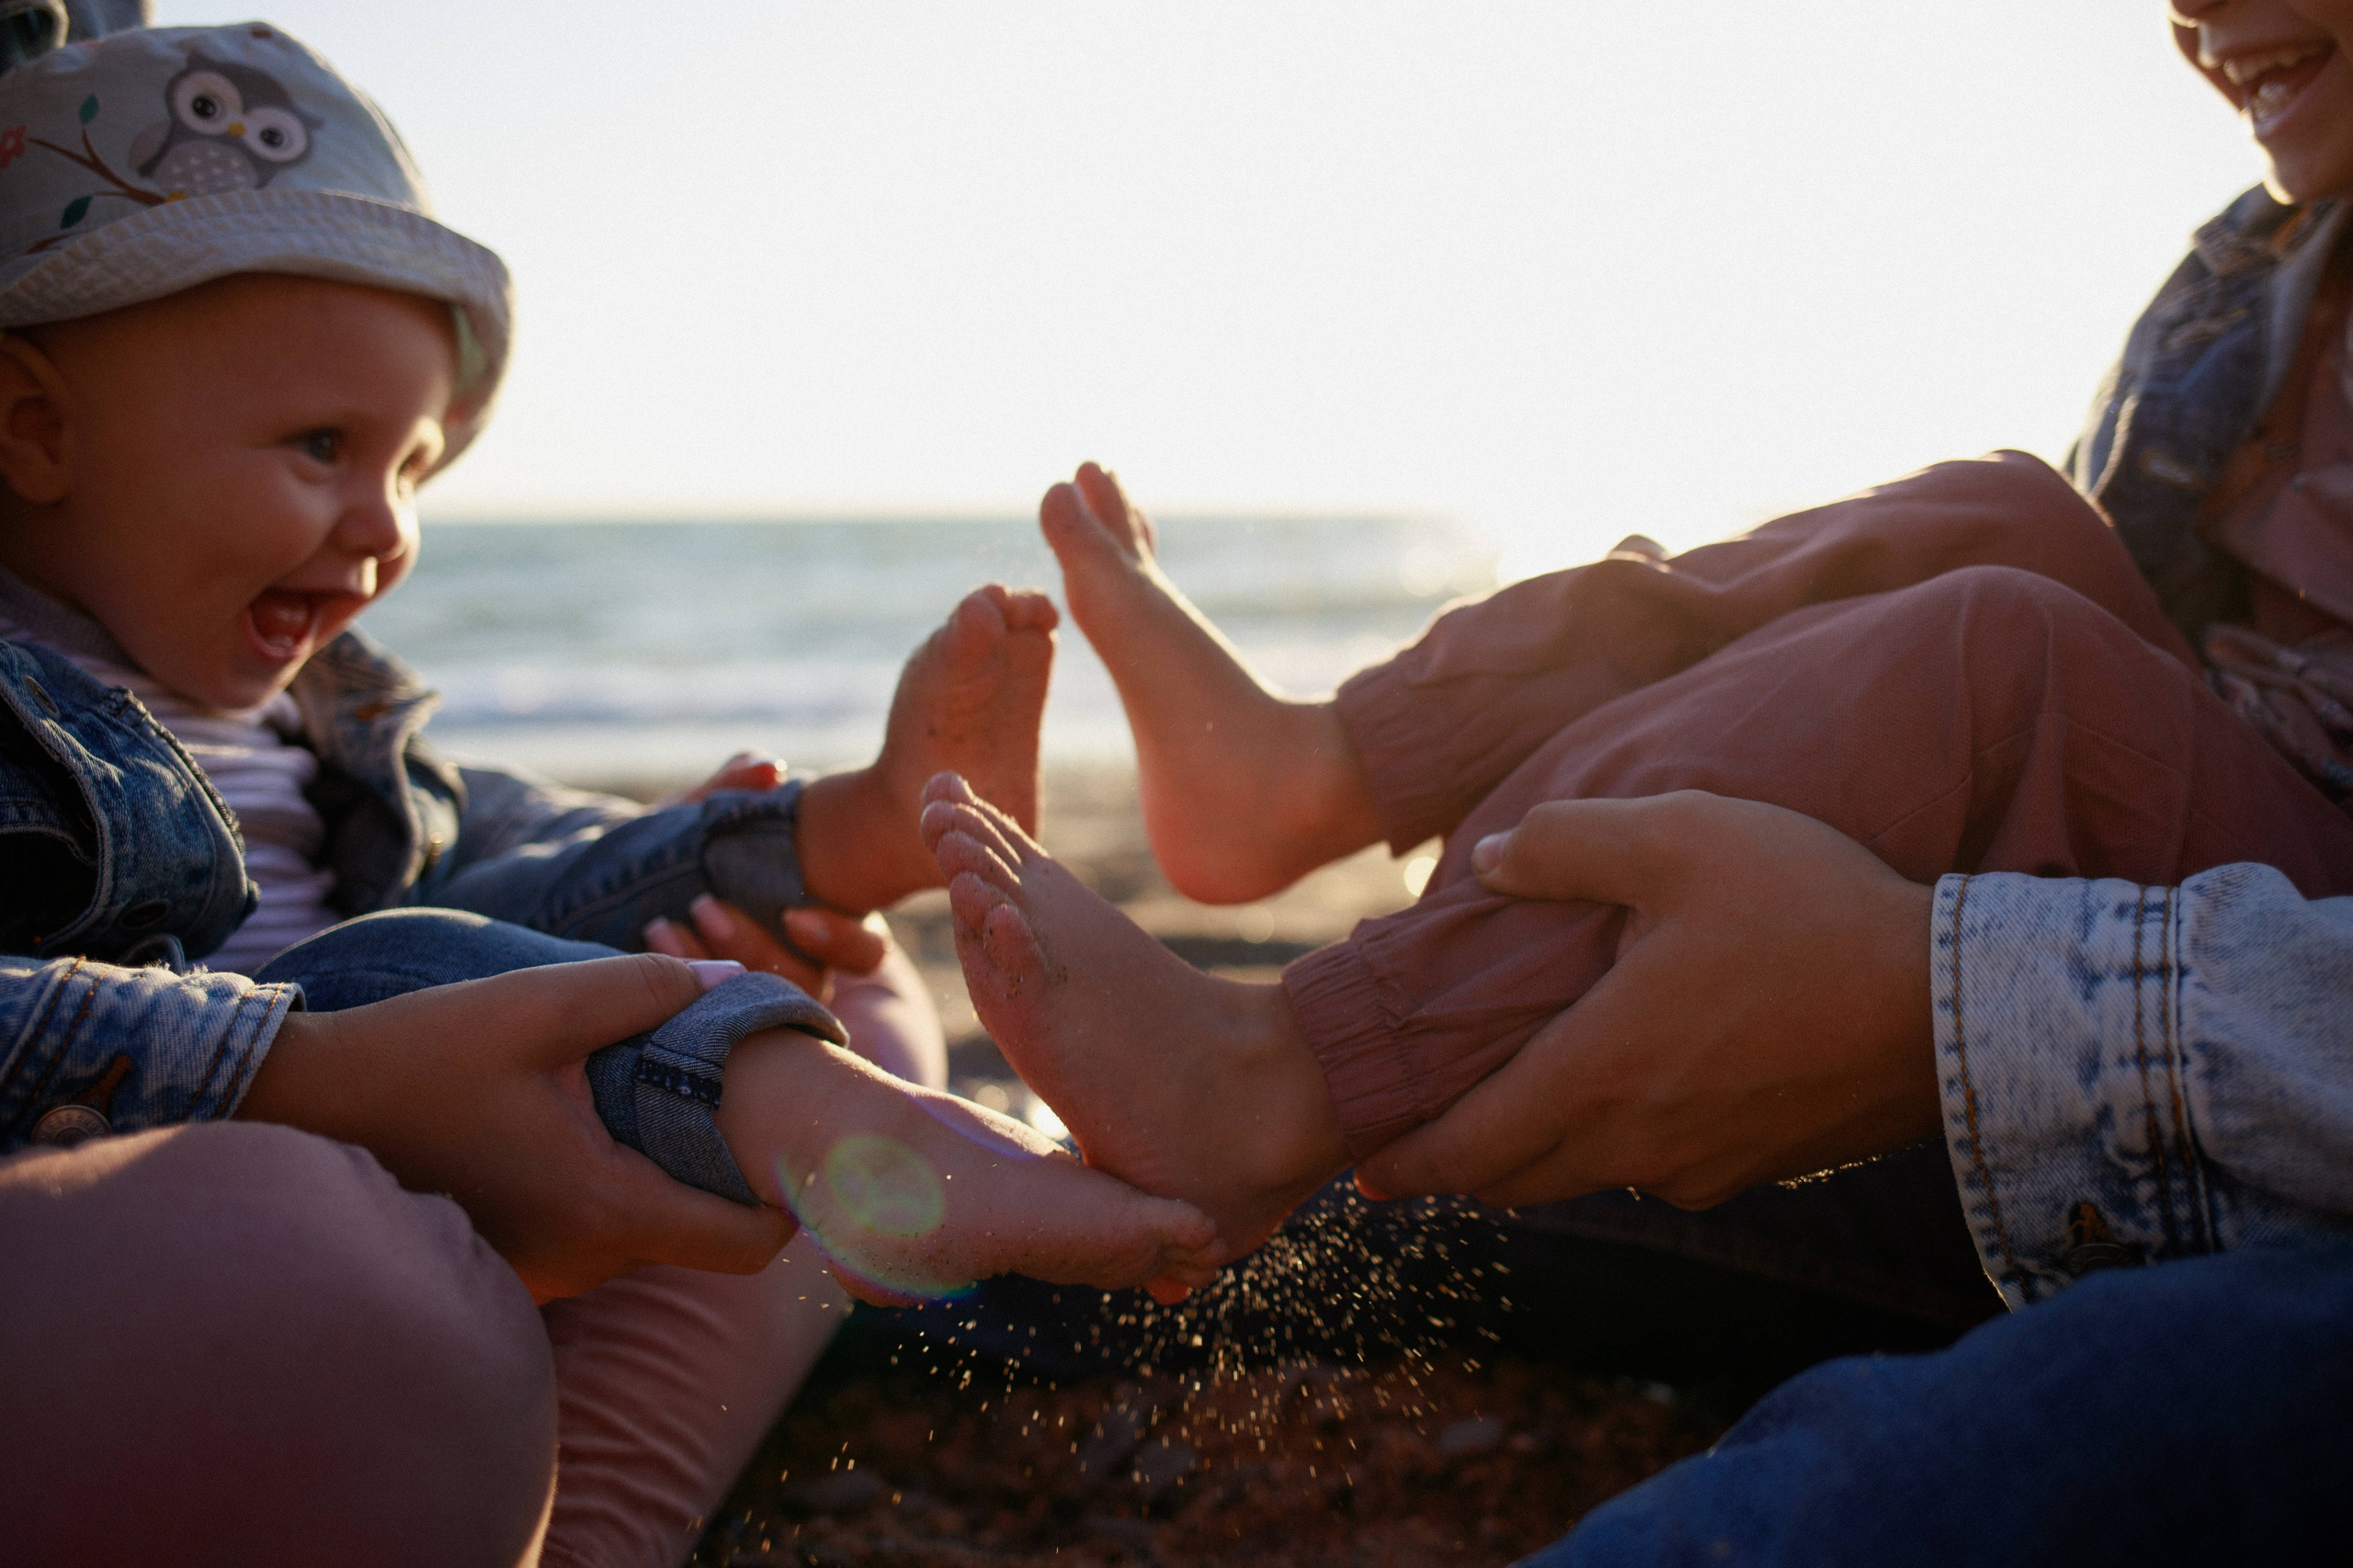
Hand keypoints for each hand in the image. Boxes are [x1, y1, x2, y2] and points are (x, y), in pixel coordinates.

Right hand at [236, 953, 794, 1301]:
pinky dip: (619, 1180)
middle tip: (745, 1090)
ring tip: (671, 1087)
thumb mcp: (536, 1005)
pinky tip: (602, 1115)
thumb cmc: (417, 1056)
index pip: (749, 1244)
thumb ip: (645, 989)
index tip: (804, 1137)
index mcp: (604, 1207)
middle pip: (707, 1233)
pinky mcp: (515, 1262)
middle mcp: (584, 1260)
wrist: (298, 1111)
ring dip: (671, 1167)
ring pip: (652, 1227)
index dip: (795, 1197)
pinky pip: (600, 1229)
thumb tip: (735, 981)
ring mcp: (546, 1273)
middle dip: (736, 1168)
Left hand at [648, 753, 890, 999]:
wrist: (615, 875)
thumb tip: (770, 769)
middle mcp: (797, 965)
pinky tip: (651, 937)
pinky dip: (678, 975)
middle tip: (704, 906)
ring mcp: (754, 991)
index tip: (793, 915)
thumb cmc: (681, 839)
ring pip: (754, 1001)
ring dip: (709, 963)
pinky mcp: (709, 1006)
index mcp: (822, 918)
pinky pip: (707, 1011)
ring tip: (660, 925)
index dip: (842, 941)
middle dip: (754, 948)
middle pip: (806, 983)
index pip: (864, 952)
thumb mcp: (703, 808)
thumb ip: (736, 783)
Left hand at [1355, 792, 1938, 1210]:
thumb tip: (1490, 861)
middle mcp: (1637, 1144)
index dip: (1408, 1163)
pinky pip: (1657, 1168)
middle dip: (1461, 1164)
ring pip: (1587, 1176)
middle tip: (1421, 1145)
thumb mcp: (1682, 837)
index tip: (1361, 1174)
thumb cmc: (1813, 909)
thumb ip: (1571, 844)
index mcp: (1598, 1073)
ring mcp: (1700, 1168)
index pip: (1470, 1148)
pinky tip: (1631, 1091)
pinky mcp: (1756, 1172)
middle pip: (1516, 1178)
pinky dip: (1619, 1143)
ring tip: (1516, 1108)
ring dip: (1541, 1153)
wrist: (1958, 1005)